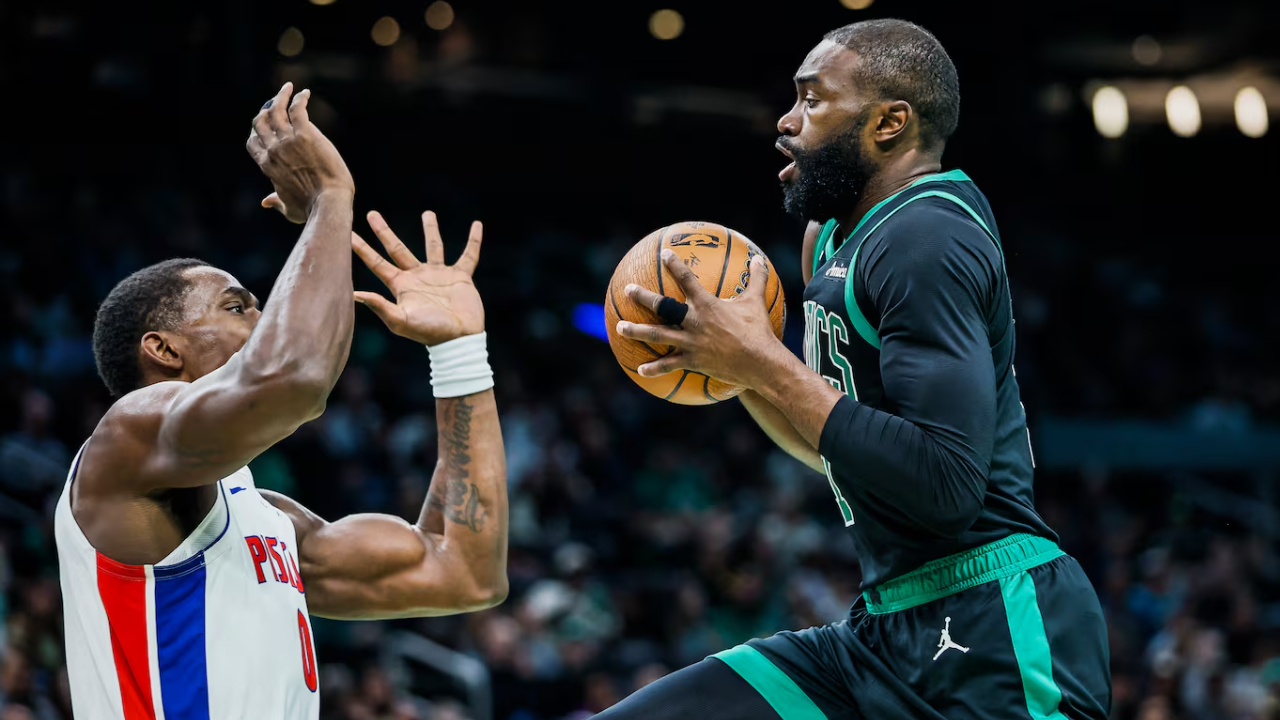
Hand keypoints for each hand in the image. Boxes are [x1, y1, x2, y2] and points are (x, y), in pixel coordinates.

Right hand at [245, 83, 354, 223]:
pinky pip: (297, 108)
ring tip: (288, 87)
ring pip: (276, 109)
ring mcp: (288, 140)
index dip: (256, 131)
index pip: (253, 142)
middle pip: (260, 121)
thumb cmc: (310, 208)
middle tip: (275, 102)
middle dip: (265, 110)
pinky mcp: (306, 133)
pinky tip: (304, 92)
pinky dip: (299, 98)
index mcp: (267, 165)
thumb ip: (276, 202)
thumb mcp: (288, 208)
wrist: (328, 202)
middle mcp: (273, 149)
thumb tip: (265, 202)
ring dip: (281, 95)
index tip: (264, 124)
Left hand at [352, 210, 485, 345]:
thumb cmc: (430, 333)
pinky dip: (474, 241)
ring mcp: (439, 275)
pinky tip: (477, 225)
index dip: (362, 248)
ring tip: (428, 213)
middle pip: (397, 249)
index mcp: (401, 285)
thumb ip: (381, 307)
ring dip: (431, 230)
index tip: (348, 233)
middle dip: (384, 232)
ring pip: (434, 246)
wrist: (459, 339)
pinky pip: (469, 255)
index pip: (376, 263)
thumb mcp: (402, 321)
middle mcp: (417, 277)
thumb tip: (354, 295)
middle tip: (371, 214)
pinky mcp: (460, 277)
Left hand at [616, 249, 782, 388]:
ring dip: (636, 331)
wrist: (760, 363)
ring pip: (657, 335)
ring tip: (619, 328)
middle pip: (663, 306)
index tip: (664, 254)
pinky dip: (654, 368)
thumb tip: (758, 260)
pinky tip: (640, 370)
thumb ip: (756, 279)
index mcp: (707, 305)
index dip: (675, 265)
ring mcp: (691, 343)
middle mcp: (694, 322)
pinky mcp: (693, 361)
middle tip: (627, 290)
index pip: (687, 279)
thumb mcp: (756, 302)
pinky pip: (669, 365)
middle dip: (643, 297)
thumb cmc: (759, 331)